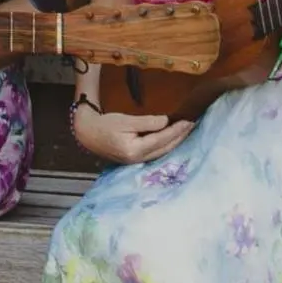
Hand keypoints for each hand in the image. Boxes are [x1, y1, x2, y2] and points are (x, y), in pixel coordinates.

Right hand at [73, 101, 194, 164]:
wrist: (88, 133)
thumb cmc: (105, 124)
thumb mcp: (126, 120)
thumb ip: (147, 122)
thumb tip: (166, 122)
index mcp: (134, 149)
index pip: (161, 139)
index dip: (177, 130)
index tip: (188, 120)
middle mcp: (137, 159)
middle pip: (164, 148)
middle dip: (180, 136)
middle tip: (193, 124)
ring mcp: (136, 162)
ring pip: (162, 152)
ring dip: (175, 141)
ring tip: (186, 130)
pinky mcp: (135, 160)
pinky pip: (155, 153)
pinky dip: (166, 144)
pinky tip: (173, 138)